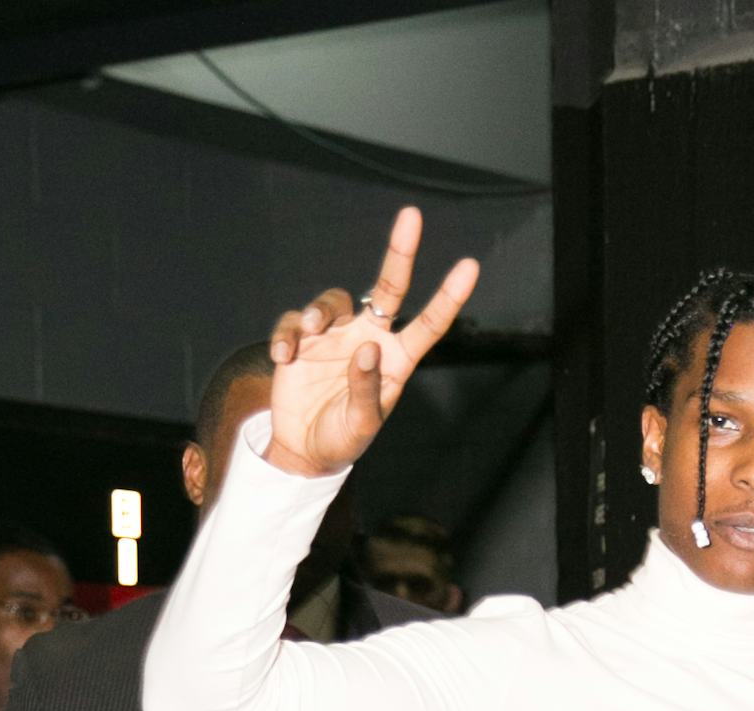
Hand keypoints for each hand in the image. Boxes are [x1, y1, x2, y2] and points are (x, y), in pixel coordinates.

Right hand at [261, 207, 479, 475]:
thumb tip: (369, 349)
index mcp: (396, 359)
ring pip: (333, 300)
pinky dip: (286, 334)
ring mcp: (335, 337)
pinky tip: (284, 358)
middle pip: (389, 287)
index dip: (449, 296)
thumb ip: (367, 389)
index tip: (470, 265)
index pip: (429, 324)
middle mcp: (370, 338)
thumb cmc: (343, 439)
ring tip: (309, 330)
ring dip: (320, 308)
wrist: (304, 450)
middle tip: (412, 216)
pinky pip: (293, 322)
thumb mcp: (361, 425)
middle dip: (401, 251)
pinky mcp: (301, 342)